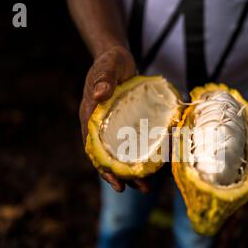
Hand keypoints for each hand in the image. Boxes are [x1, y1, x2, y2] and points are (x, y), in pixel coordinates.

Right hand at [80, 46, 149, 192]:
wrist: (118, 58)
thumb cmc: (110, 61)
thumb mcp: (107, 65)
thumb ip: (104, 78)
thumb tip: (100, 95)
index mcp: (91, 117)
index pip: (94, 148)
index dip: (104, 168)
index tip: (116, 183)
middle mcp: (101, 126)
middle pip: (110, 158)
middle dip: (123, 176)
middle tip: (141, 189)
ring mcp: (114, 127)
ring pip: (122, 154)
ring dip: (135, 171)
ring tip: (149, 187)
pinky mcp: (127, 124)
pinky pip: (133, 144)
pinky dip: (143, 155)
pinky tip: (156, 165)